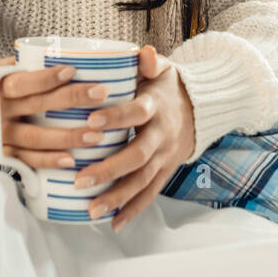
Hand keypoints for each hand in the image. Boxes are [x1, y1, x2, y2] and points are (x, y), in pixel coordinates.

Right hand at [0, 57, 125, 168]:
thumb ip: (15, 67)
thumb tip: (50, 54)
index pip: (24, 80)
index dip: (48, 76)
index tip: (73, 70)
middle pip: (38, 105)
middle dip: (72, 101)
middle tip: (101, 96)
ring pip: (37, 137)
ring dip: (69, 136)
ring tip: (96, 134)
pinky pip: (26, 159)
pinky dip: (48, 161)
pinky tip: (70, 160)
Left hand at [71, 45, 194, 232]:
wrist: (197, 111)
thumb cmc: (165, 88)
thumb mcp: (161, 69)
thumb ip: (148, 63)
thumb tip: (143, 52)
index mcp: (156, 106)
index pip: (137, 113)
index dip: (116, 117)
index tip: (91, 122)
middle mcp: (162, 134)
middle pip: (138, 155)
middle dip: (109, 169)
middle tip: (80, 179)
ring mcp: (164, 156)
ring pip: (142, 180)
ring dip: (117, 197)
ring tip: (91, 209)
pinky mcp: (165, 172)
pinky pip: (150, 194)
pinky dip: (132, 210)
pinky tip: (113, 223)